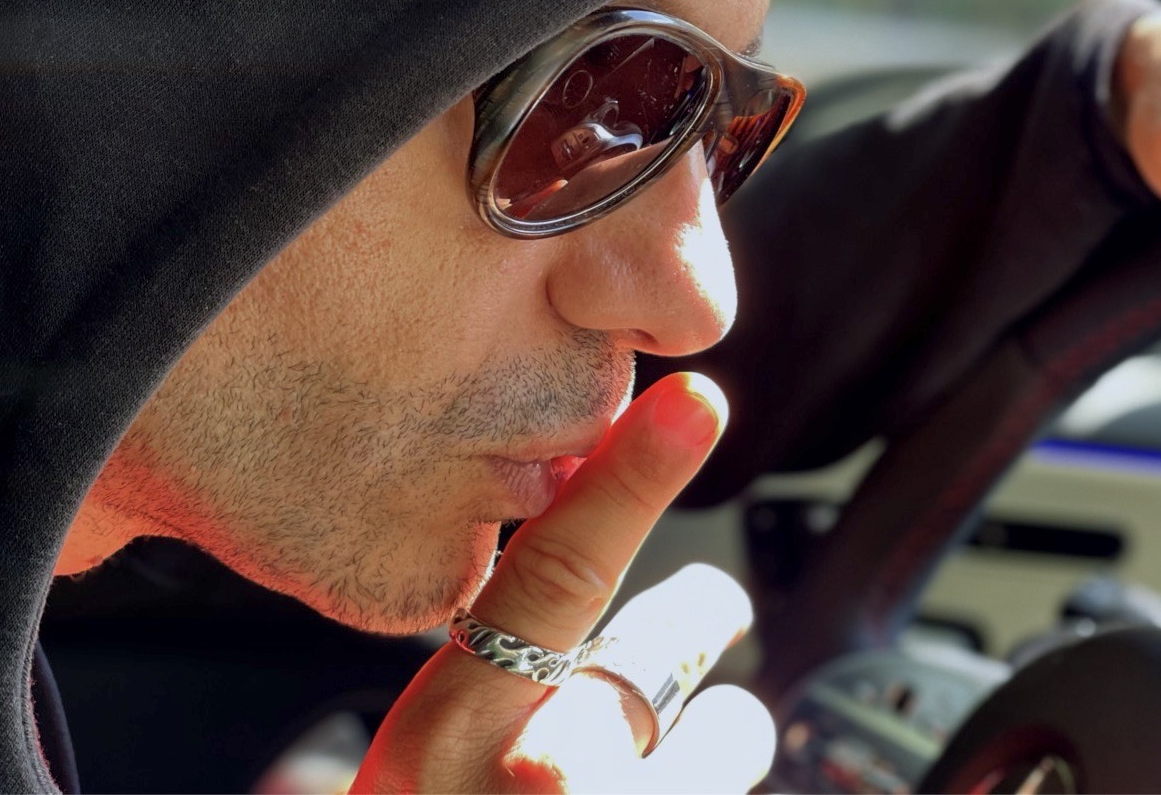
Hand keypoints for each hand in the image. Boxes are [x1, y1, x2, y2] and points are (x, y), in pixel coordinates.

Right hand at [351, 372, 775, 792]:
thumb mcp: (419, 770)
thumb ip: (483, 684)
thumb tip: (567, 621)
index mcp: (445, 736)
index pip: (552, 576)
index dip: (630, 479)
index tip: (693, 403)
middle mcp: (539, 782)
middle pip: (669, 642)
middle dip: (696, 618)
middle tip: (699, 618)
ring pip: (732, 727)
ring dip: (707, 744)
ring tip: (655, 776)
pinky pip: (742, 779)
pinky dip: (713, 787)